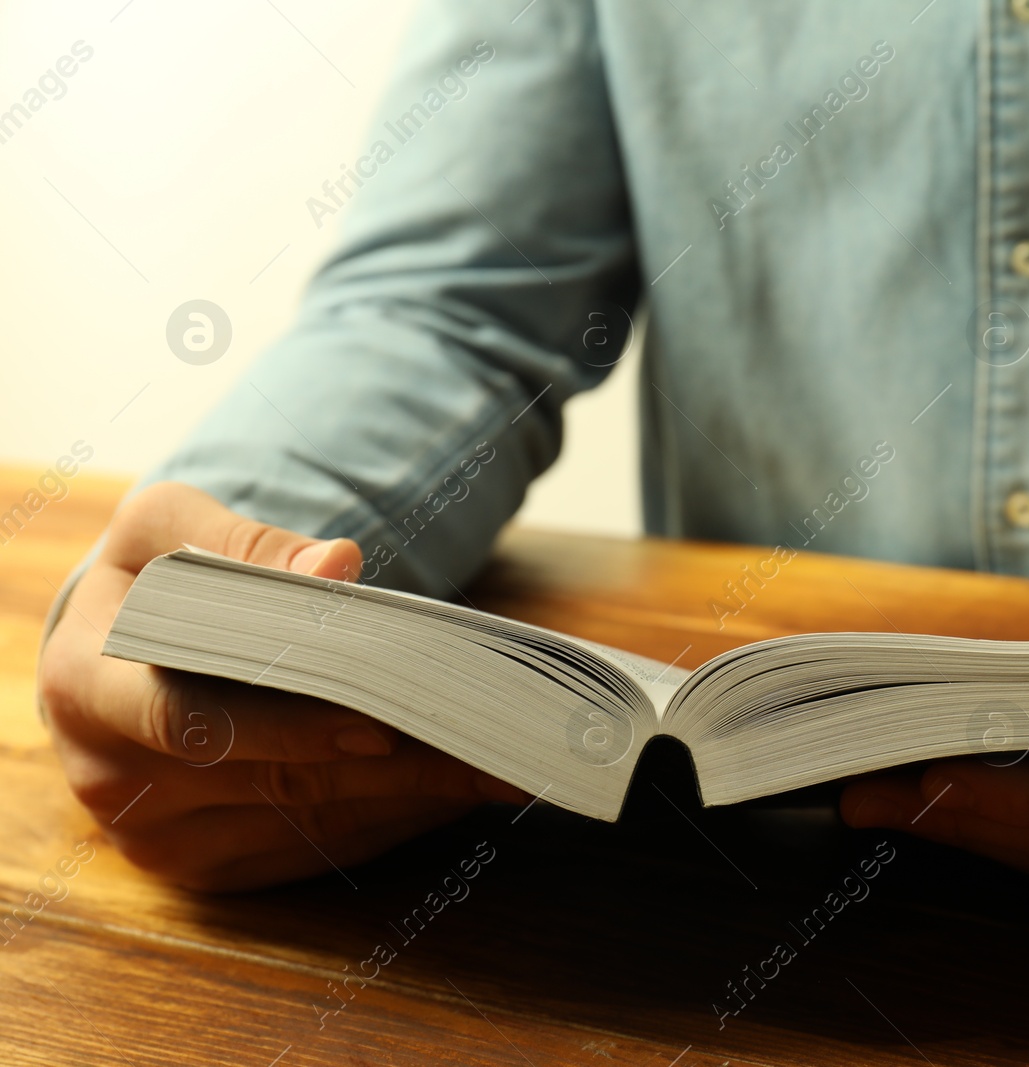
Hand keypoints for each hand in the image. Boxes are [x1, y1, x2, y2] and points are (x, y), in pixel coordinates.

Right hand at [38, 482, 527, 890]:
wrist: (114, 650)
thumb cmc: (150, 579)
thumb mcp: (171, 529)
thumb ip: (245, 543)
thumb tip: (335, 566)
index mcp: (87, 686)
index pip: (194, 720)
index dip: (290, 725)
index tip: (382, 720)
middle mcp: (113, 780)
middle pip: (277, 780)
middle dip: (394, 760)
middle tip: (489, 740)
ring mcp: (161, 838)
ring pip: (313, 821)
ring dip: (416, 793)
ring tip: (506, 759)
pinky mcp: (210, 867)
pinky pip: (321, 847)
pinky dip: (399, 817)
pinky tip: (465, 783)